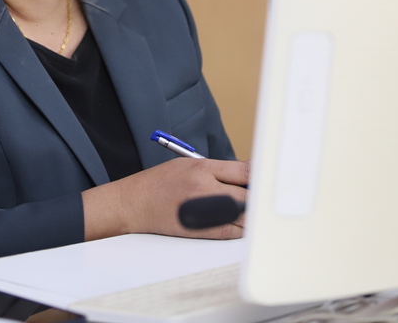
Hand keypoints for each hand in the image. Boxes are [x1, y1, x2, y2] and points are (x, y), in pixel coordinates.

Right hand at [82, 158, 249, 240]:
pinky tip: (240, 224)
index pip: (244, 170)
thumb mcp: (186, 165)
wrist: (133, 203)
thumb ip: (216, 170)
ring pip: (243, 216)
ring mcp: (203, 210)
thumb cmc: (159, 183)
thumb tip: (246, 175)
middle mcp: (204, 187)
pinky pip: (232, 232)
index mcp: (202, 168)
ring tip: (249, 212)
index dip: (259, 176)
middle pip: (247, 195)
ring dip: (250, 215)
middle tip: (258, 197)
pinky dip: (241, 230)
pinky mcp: (200, 230)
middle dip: (255, 196)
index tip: (265, 179)